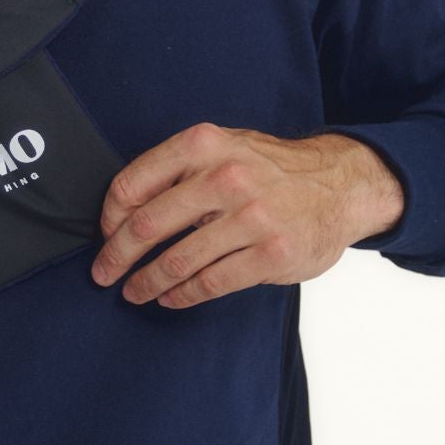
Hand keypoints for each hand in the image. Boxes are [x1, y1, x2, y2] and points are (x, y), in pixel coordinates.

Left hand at [91, 123, 405, 308]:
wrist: (340, 185)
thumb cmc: (271, 170)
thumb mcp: (225, 146)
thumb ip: (180, 168)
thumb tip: (125, 209)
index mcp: (204, 146)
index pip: (134, 184)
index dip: (110, 217)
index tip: (105, 234)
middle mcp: (225, 178)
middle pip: (147, 225)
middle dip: (116, 256)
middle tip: (103, 273)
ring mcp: (250, 218)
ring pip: (176, 260)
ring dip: (146, 281)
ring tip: (134, 291)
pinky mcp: (271, 254)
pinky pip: (210, 282)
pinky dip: (182, 295)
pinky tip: (170, 298)